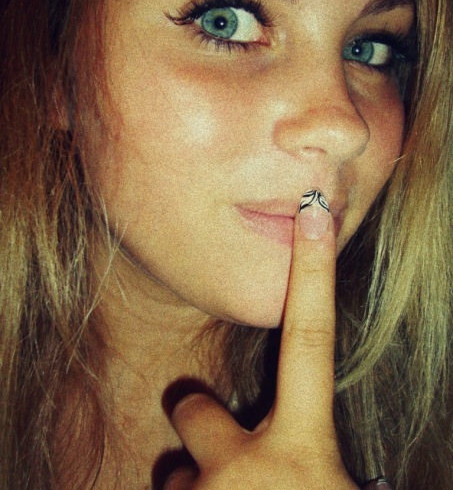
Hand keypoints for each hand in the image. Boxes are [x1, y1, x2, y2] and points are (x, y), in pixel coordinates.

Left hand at [165, 192, 358, 488]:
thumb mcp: (331, 484)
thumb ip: (312, 450)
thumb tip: (306, 442)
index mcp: (303, 451)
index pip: (309, 341)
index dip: (313, 270)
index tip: (313, 209)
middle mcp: (248, 467)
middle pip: (194, 409)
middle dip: (202, 422)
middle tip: (230, 463)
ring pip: (181, 469)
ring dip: (204, 484)